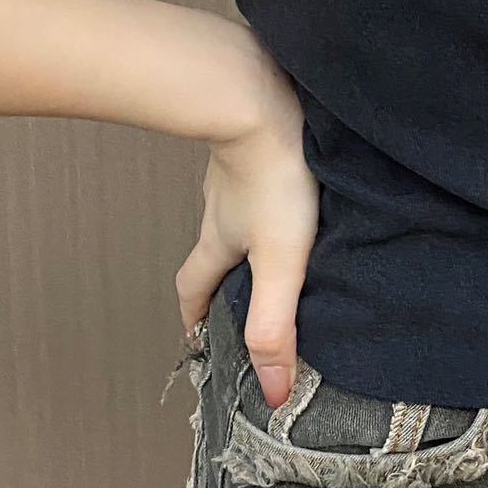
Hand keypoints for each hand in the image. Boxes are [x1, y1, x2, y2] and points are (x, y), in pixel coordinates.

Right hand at [174, 43, 319, 408]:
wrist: (262, 94)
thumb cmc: (273, 175)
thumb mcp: (280, 261)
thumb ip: (275, 324)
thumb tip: (274, 393)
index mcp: (218, 241)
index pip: (193, 289)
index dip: (193, 315)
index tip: (197, 335)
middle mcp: (219, 206)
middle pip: (212, 249)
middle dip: (222, 274)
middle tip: (243, 290)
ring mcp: (234, 169)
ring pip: (234, 209)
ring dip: (247, 228)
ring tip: (277, 239)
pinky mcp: (258, 136)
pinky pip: (255, 169)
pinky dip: (265, 186)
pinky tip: (294, 181)